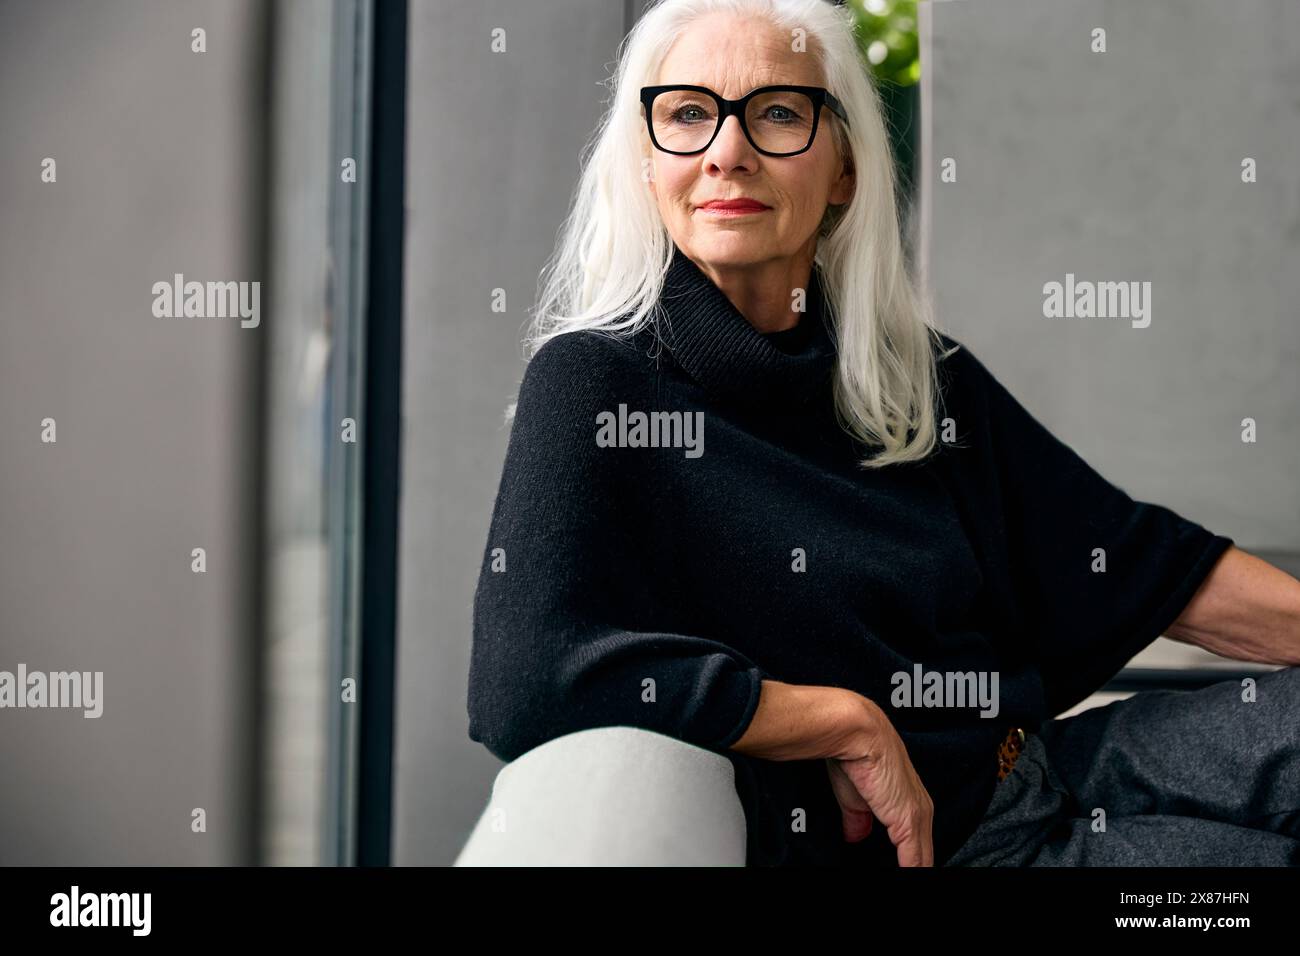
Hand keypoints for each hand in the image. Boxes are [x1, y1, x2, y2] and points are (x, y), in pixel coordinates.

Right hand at [825, 698, 934, 866]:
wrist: (857, 733)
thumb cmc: (854, 754)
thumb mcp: (854, 797)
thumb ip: (858, 819)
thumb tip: (855, 834)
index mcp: (911, 801)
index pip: (916, 843)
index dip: (907, 860)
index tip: (895, 865)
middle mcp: (920, 809)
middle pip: (924, 854)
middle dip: (914, 867)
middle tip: (897, 875)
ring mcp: (918, 817)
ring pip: (923, 859)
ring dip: (913, 871)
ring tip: (898, 885)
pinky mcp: (910, 823)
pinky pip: (915, 862)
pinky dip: (910, 873)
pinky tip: (905, 880)